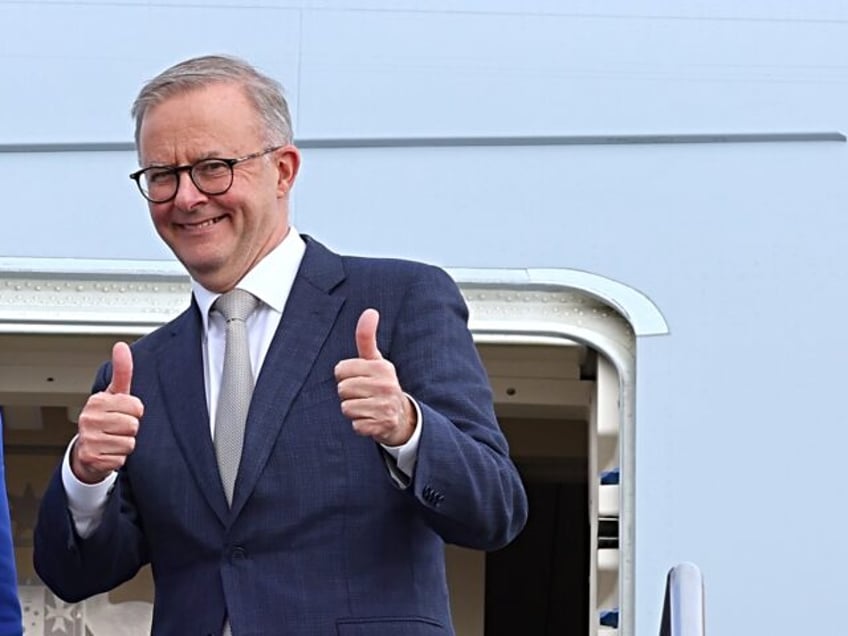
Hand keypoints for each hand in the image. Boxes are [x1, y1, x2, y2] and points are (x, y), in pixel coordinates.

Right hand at [71, 342, 144, 483]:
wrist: (87, 451)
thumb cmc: (105, 419)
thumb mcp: (115, 394)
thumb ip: (122, 371)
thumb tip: (121, 346)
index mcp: (97, 401)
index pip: (137, 407)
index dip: (135, 412)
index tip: (123, 413)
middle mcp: (89, 419)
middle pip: (133, 425)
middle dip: (130, 428)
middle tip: (118, 428)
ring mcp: (88, 439)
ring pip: (129, 442)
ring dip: (125, 444)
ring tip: (113, 440)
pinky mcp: (92, 458)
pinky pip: (122, 458)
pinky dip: (119, 458)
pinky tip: (109, 452)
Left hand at [335, 309, 415, 445]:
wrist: (401, 417)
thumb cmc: (381, 384)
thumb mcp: (375, 361)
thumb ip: (367, 337)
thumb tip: (370, 311)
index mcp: (382, 367)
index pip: (341, 369)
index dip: (345, 375)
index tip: (359, 378)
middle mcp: (386, 386)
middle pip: (342, 389)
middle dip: (348, 394)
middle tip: (364, 395)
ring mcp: (385, 407)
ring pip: (346, 407)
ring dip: (353, 410)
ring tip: (367, 407)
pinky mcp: (381, 426)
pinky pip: (355, 425)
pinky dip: (360, 425)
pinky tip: (371, 420)